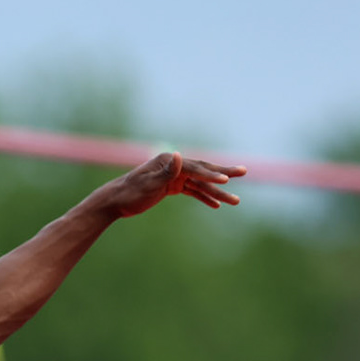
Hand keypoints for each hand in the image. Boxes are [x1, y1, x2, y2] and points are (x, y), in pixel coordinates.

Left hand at [105, 151, 244, 216]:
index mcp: (168, 161)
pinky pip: (192, 192)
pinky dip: (204, 197)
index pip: (195, 168)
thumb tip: (177, 155)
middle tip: (244, 172)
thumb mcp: (147, 184)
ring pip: (200, 184)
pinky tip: (217, 205)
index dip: (211, 174)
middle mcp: (173, 165)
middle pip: (203, 170)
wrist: (114, 202)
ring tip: (236, 201)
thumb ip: (166, 172)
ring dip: (218, 192)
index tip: (227, 179)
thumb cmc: (129, 193)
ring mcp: (174, 176)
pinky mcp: (171, 187)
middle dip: (224, 173)